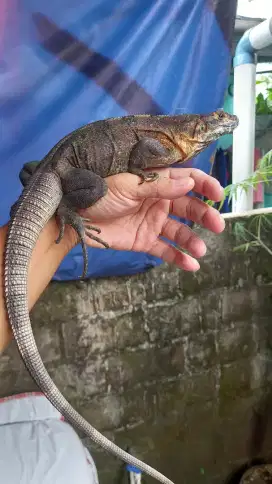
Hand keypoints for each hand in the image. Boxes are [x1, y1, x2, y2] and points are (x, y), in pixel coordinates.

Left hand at [78, 167, 224, 271]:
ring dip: (193, 240)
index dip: (205, 185)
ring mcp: (152, 222)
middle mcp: (159, 201)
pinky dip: (179, 258)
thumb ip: (160, 186)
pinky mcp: (145, 241)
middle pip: (189, 207)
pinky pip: (166, 250)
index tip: (218, 195)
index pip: (188, 180)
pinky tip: (191, 265)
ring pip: (180, 231)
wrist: (75, 218)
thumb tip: (191, 183)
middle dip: (205, 215)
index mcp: (156, 182)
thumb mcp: (129, 186)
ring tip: (201, 250)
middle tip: (218, 226)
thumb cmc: (99, 194)